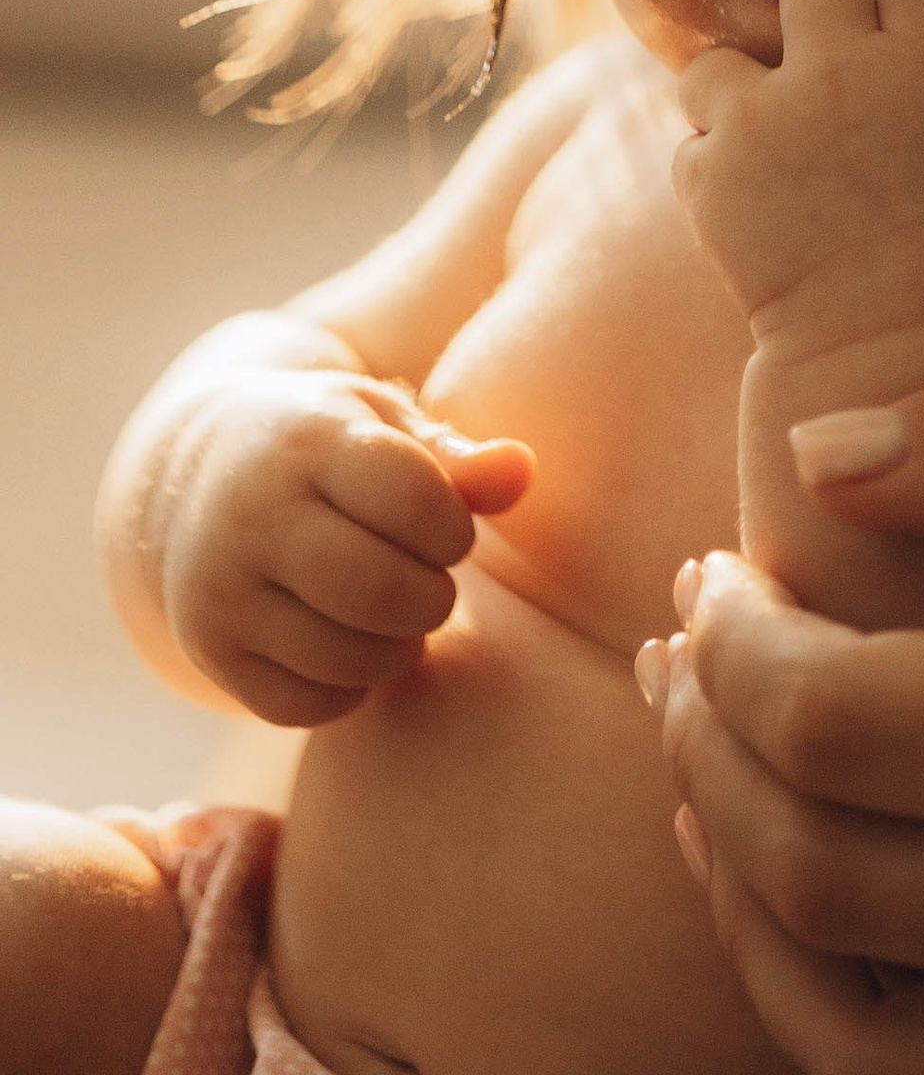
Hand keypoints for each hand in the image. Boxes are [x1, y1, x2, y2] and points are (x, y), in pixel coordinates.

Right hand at [156, 366, 533, 725]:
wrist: (193, 477)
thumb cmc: (326, 447)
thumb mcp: (386, 425)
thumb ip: (458, 458)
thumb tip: (523, 471)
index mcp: (311, 442)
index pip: (415, 499)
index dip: (454, 528)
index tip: (447, 528)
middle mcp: (254, 517)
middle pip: (379, 592)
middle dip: (431, 598)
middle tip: (429, 582)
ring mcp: (222, 590)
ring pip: (344, 659)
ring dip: (396, 649)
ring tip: (394, 613)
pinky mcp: (212, 652)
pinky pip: (302, 707)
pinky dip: (347, 691)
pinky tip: (350, 644)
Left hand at [650, 340, 923, 1070]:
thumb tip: (815, 460)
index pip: (848, 729)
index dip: (737, 647)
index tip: (713, 569)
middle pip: (826, 881)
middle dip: (711, 755)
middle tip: (683, 644)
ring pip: (857, 1026)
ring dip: (749, 889)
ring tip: (715, 762)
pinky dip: (847, 1001)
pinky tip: (818, 881)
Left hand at [675, 0, 923, 361]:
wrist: (893, 358)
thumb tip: (884, 20)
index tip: (887, 28)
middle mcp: (847, 72)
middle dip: (810, 7)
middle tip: (815, 60)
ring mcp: (771, 119)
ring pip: (719, 57)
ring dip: (733, 96)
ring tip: (761, 143)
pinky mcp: (713, 174)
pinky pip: (693, 143)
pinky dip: (714, 171)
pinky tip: (751, 209)